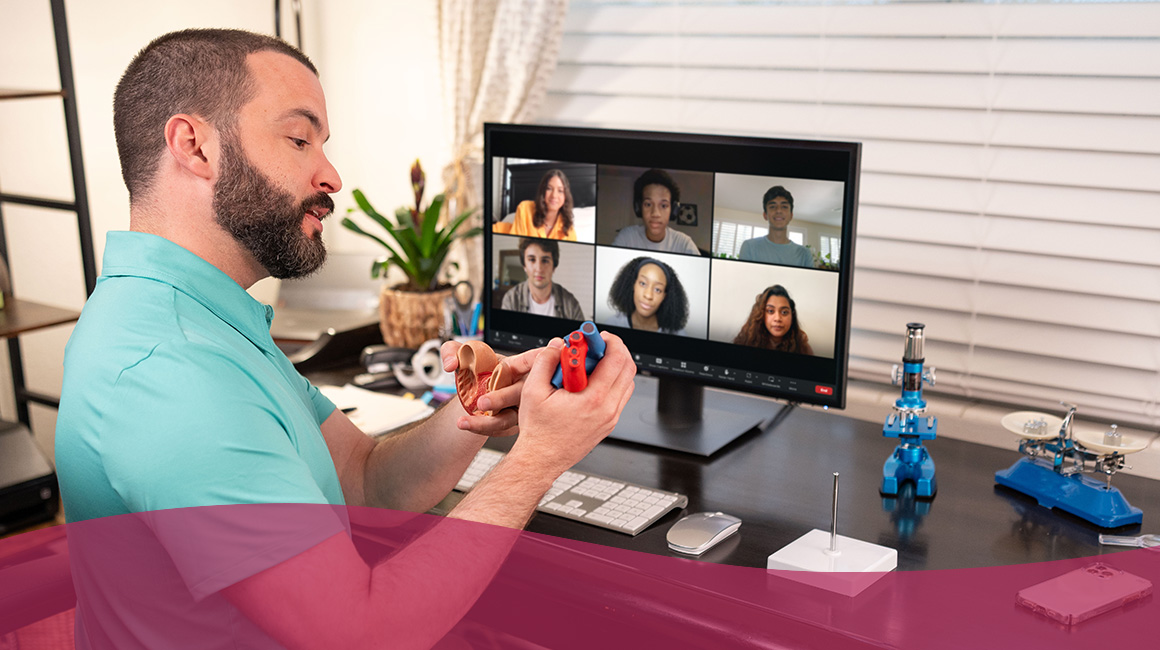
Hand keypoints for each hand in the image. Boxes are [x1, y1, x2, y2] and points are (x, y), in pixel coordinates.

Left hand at [441, 341, 541, 436]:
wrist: (471, 396)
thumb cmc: (474, 371)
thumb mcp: (460, 354)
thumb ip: (451, 351)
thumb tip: (451, 364)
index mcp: (515, 367)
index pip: (529, 360)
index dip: (537, 358)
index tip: (542, 355)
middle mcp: (520, 387)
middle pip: (520, 393)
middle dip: (502, 398)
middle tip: (482, 402)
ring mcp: (518, 408)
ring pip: (509, 418)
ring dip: (487, 422)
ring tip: (463, 421)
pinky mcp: (511, 424)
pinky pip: (499, 430)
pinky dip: (483, 429)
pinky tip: (466, 425)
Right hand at [508, 332, 635, 475]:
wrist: (542, 460)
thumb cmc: (538, 431)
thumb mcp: (533, 391)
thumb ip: (545, 362)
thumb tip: (557, 345)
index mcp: (593, 399)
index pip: (617, 360)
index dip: (610, 341)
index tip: (597, 337)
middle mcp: (607, 409)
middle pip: (628, 369)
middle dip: (615, 350)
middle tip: (597, 346)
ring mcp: (611, 418)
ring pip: (627, 383)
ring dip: (615, 367)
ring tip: (592, 364)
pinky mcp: (609, 424)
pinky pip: (620, 396)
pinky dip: (612, 383)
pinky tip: (591, 382)